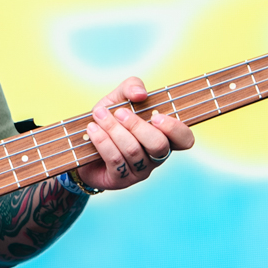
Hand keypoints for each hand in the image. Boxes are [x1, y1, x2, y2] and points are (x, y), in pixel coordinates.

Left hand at [75, 76, 194, 191]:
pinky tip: (93, 130)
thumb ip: (131, 87)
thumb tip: (141, 93)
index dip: (175, 129)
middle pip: (158, 145)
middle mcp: (156, 156)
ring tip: (99, 116)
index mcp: (163, 136)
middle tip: (119, 112)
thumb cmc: (108, 120)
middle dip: (137, 125)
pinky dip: (103, 141)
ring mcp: (140, 171)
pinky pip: (116, 160)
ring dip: (114, 129)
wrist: (82, 145)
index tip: (156, 116)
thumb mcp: (118, 98)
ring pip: (133, 151)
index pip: (185, 139)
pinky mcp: (121, 180)